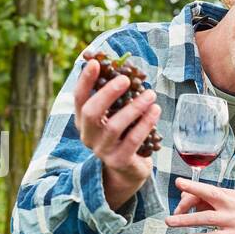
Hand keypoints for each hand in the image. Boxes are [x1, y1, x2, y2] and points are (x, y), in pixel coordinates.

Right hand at [73, 49, 160, 210]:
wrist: (127, 171)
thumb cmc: (123, 135)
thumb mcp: (114, 116)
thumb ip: (115, 97)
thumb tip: (124, 66)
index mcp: (83, 121)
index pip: (79, 98)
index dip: (85, 80)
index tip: (95, 62)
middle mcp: (89, 136)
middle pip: (92, 112)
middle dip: (108, 93)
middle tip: (125, 79)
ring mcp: (103, 150)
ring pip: (115, 126)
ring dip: (134, 108)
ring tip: (151, 94)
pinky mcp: (119, 161)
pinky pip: (133, 140)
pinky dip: (145, 124)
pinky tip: (155, 111)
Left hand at [164, 177, 234, 233]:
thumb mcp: (232, 207)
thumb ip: (211, 204)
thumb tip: (186, 202)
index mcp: (230, 196)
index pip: (207, 190)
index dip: (190, 193)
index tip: (178, 201)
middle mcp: (232, 205)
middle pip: (209, 195)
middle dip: (190, 194)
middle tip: (174, 196)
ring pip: (207, 217)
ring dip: (187, 220)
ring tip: (170, 222)